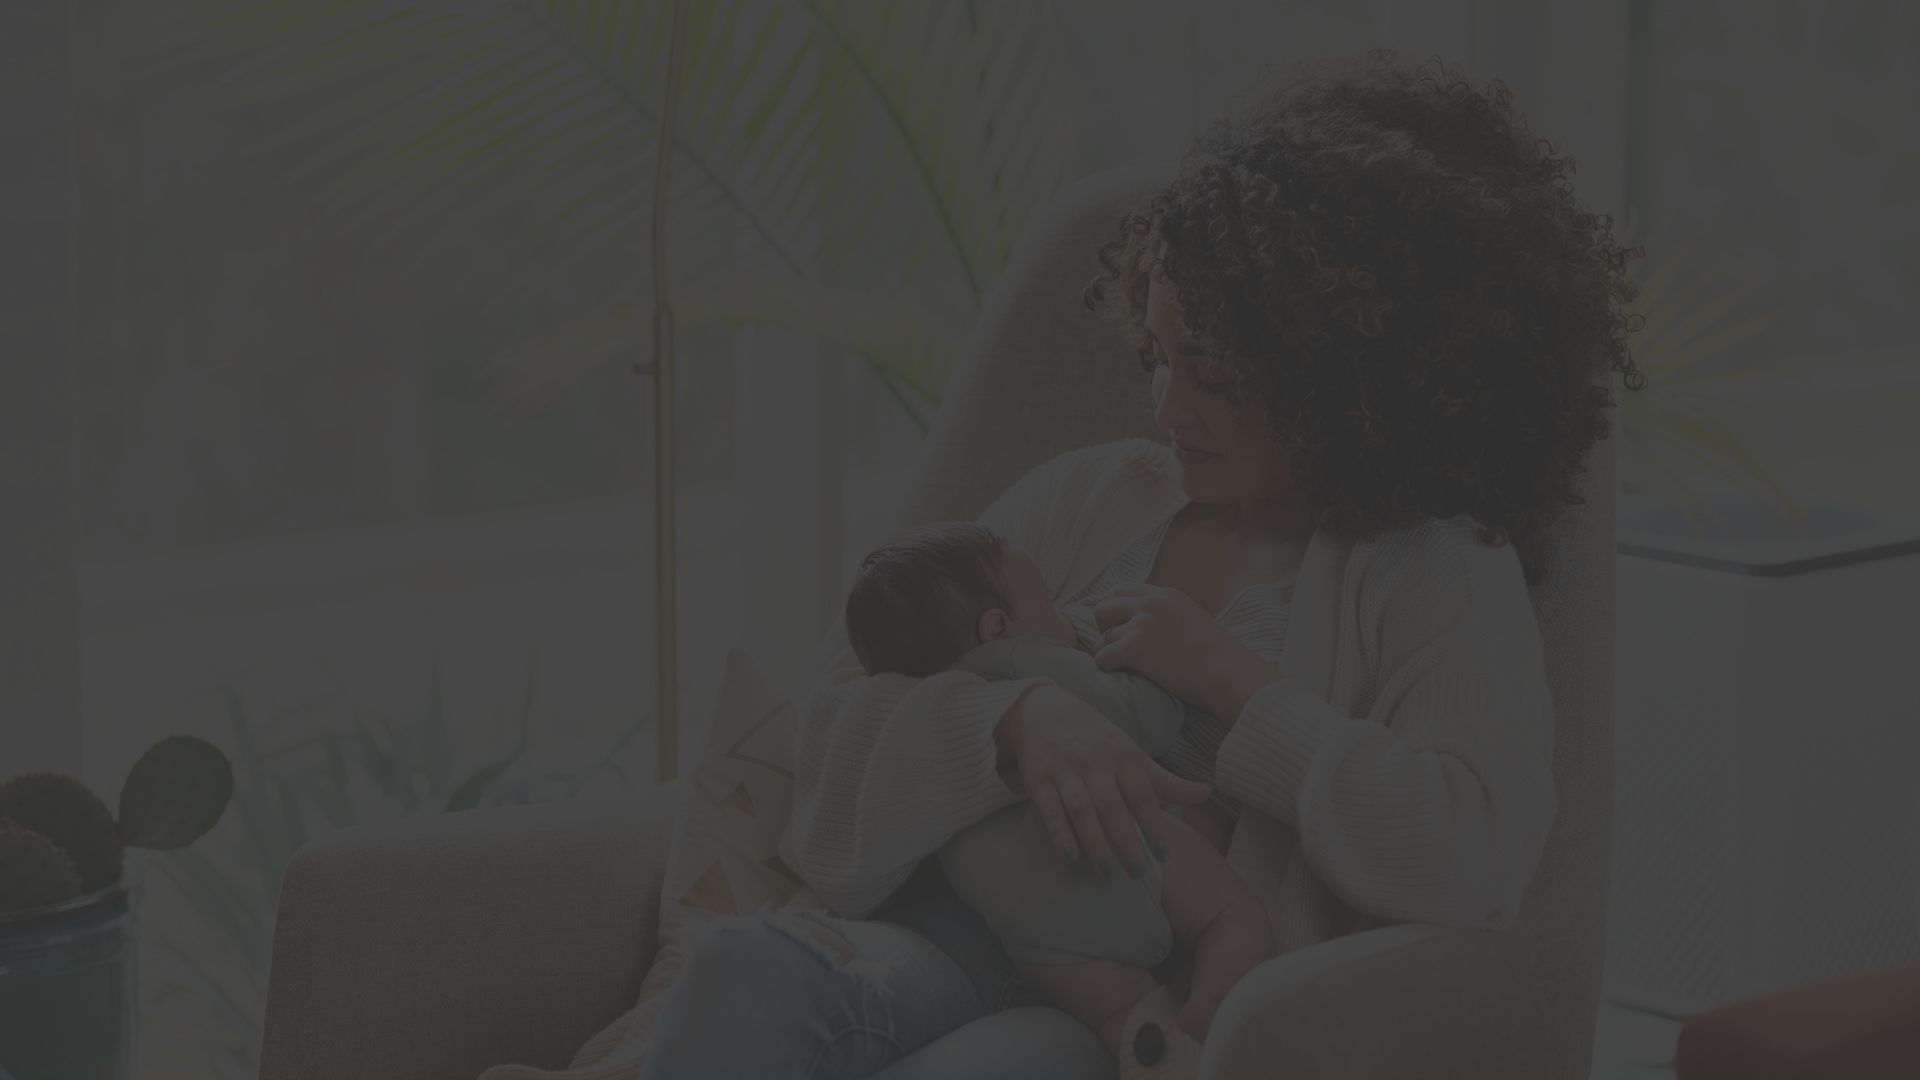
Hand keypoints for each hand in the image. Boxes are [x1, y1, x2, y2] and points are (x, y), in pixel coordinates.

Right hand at [997, 685, 1212, 877]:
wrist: (1044, 712)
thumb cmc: (1096, 739)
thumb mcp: (1131, 753)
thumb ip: (1165, 780)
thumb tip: (1207, 793)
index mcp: (1123, 756)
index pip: (1143, 795)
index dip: (1154, 826)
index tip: (1164, 855)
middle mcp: (1095, 763)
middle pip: (1113, 807)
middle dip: (1126, 842)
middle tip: (1138, 873)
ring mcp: (1066, 771)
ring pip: (1082, 810)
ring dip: (1095, 842)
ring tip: (1108, 871)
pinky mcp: (1040, 781)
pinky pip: (1050, 811)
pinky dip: (1060, 834)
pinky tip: (1071, 856)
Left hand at [1092, 584, 1276, 717]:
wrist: (1229, 674)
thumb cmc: (1220, 657)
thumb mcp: (1193, 620)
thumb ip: (1169, 617)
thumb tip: (1151, 631)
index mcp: (1167, 595)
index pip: (1122, 590)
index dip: (1115, 611)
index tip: (1119, 627)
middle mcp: (1151, 603)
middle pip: (1104, 607)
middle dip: (1104, 627)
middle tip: (1116, 646)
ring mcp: (1142, 623)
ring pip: (1102, 634)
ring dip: (1106, 650)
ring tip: (1119, 664)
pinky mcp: (1135, 647)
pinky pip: (1103, 656)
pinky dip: (1106, 667)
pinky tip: (1118, 673)